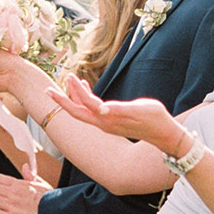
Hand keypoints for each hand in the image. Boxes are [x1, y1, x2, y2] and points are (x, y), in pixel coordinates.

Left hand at [52, 73, 183, 150]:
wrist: (166, 134)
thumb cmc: (155, 120)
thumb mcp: (139, 111)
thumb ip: (120, 109)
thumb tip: (102, 108)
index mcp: (108, 119)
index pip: (83, 106)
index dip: (72, 93)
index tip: (62, 81)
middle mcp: (104, 123)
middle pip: (77, 111)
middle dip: (62, 99)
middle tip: (48, 89)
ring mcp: (107, 123)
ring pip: (85, 109)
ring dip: (75, 95)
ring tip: (69, 79)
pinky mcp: (113, 121)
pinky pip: (93, 109)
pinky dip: (87, 97)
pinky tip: (87, 86)